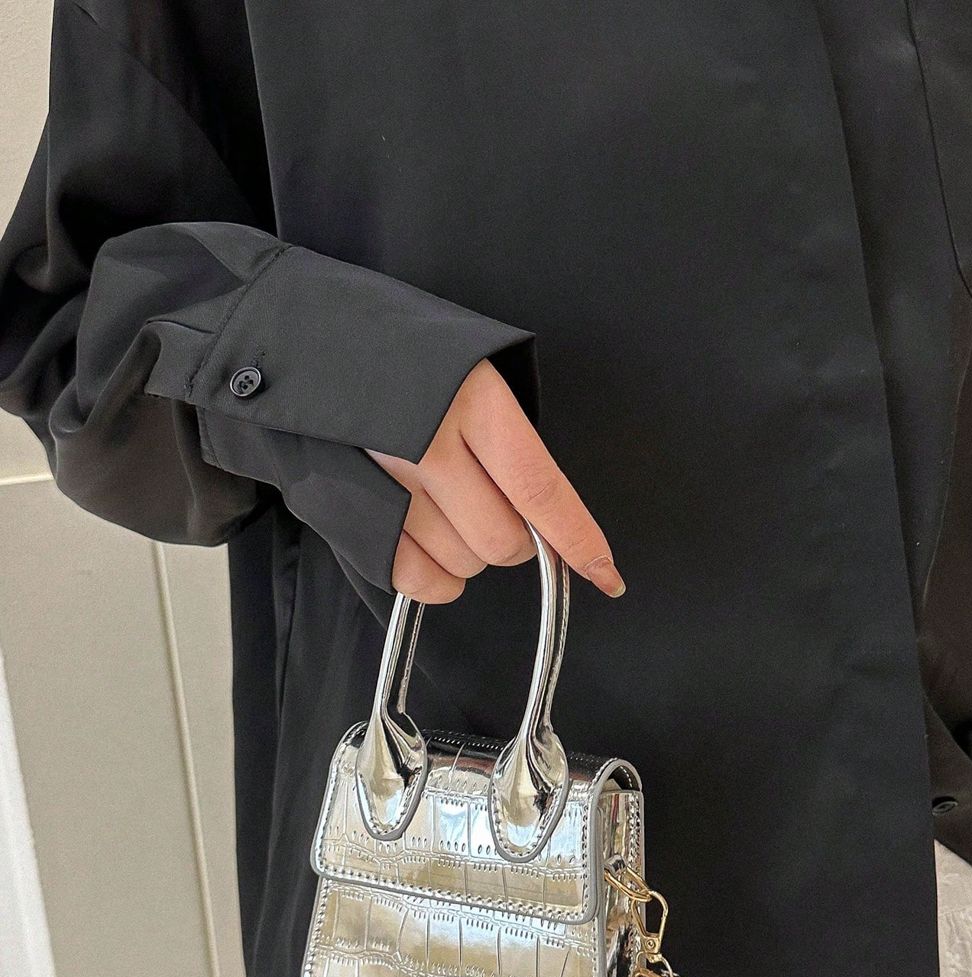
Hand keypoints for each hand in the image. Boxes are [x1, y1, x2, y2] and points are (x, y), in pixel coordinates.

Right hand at [366, 359, 624, 603]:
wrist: (303, 340)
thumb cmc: (397, 352)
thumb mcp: (466, 365)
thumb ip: (505, 433)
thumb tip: (545, 510)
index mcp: (471, 398)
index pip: (540, 489)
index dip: (578, 539)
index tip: (607, 573)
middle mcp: (428, 444)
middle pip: (504, 538)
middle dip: (517, 541)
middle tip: (497, 508)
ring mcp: (387, 483)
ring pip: (464, 562)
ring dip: (472, 553)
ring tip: (448, 509)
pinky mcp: (352, 514)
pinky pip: (416, 579)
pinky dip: (437, 579)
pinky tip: (433, 549)